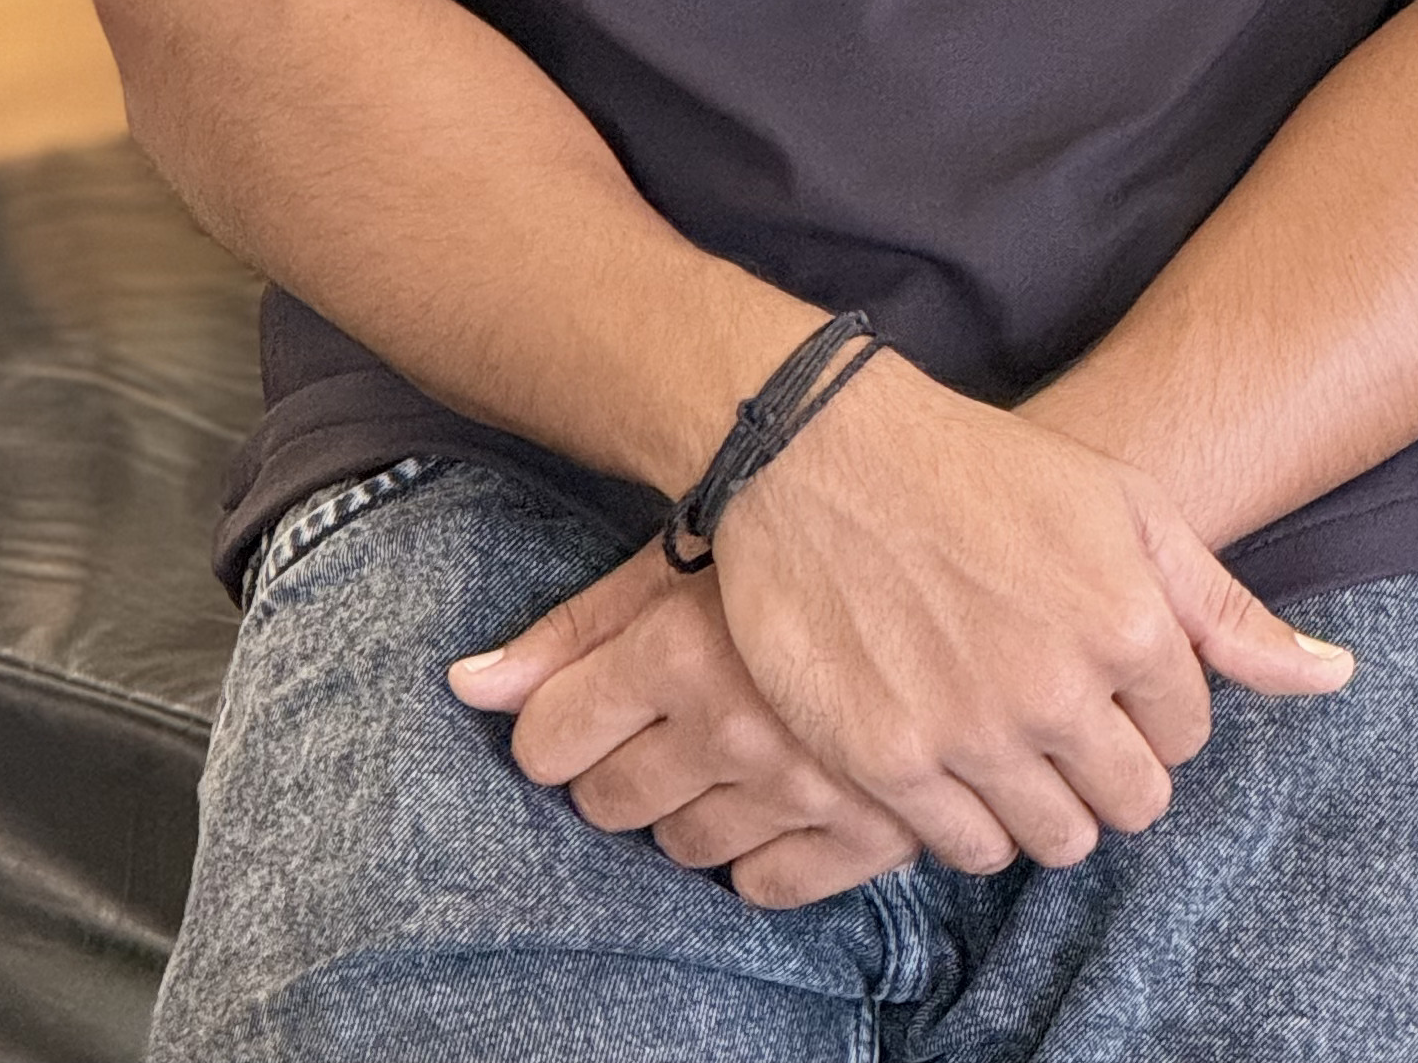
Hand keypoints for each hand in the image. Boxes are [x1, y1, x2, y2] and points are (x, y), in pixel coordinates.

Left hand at [448, 542, 920, 908]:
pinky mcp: (870, 825)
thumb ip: (569, 632)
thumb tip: (465, 687)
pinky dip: (762, 853)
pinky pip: (771, 884)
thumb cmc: (792, 532)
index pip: (549, 742)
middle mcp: (733, 725)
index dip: (555, 729)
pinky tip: (775, 795)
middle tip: (662, 722)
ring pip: (685, 847)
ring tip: (725, 746)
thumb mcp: (671, 560)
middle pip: (608, 803)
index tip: (583, 709)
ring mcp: (803, 784)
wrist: (951, 532)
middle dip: (615, 769)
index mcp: (679, 649)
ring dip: (688, 806)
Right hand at [481, 357, 1353, 881]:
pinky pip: (967, 850)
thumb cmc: (981, 468)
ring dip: (1043, 799)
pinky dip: (969, 818)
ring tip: (1006, 732)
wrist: (821, 451)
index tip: (1101, 662)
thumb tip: (1334, 675)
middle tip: (1057, 706)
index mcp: (1129, 623)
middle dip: (1108, 763)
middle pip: (1132, 803)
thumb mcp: (1124, 506)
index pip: (1187, 734)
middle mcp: (1059, 691)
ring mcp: (972, 734)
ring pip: (1057, 840)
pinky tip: (952, 751)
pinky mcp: (891, 762)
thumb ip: (1226, 609)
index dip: (1149, 701)